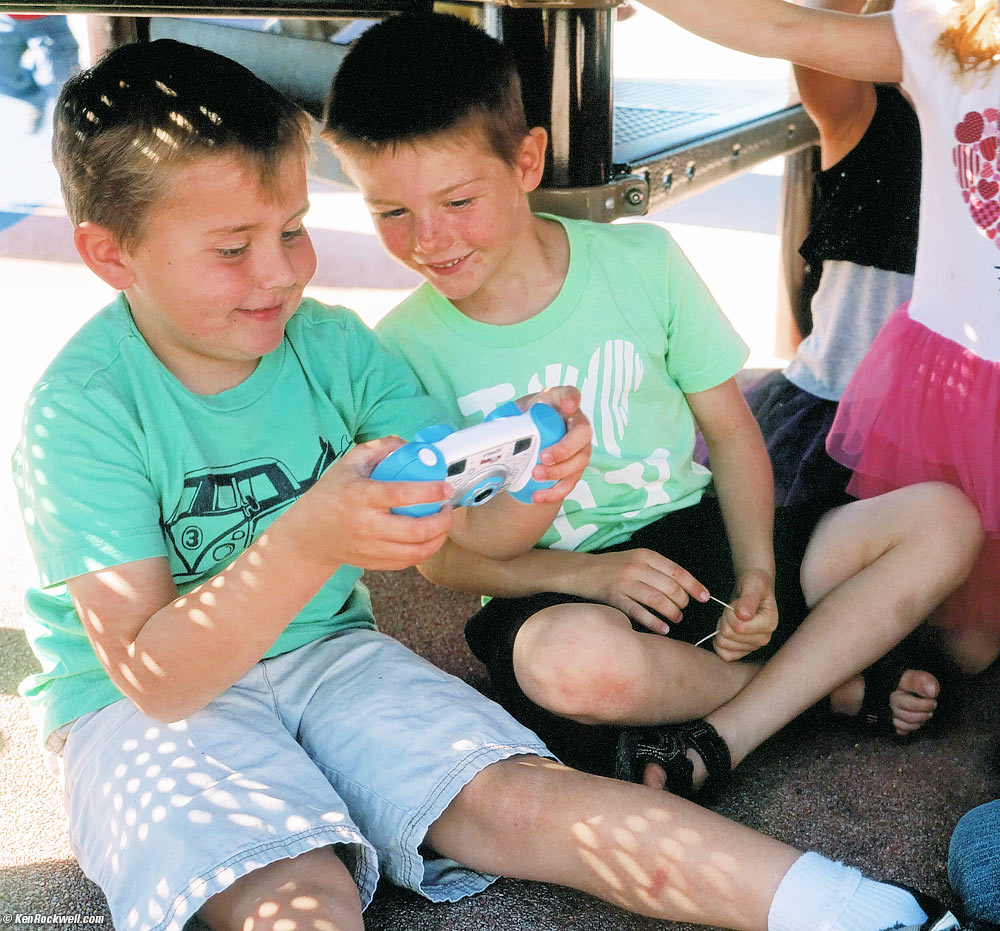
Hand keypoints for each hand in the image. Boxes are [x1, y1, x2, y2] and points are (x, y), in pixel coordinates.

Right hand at [286, 437, 453, 571]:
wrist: (310, 534)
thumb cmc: (332, 493)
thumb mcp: (349, 463)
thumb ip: (379, 449)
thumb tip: (408, 445)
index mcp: (360, 496)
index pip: (400, 495)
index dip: (428, 492)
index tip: (445, 487)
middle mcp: (366, 525)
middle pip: (415, 530)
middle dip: (441, 520)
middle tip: (447, 507)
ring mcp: (371, 547)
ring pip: (416, 551)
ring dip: (438, 537)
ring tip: (443, 522)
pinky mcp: (374, 563)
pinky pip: (408, 562)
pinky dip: (426, 551)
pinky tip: (431, 537)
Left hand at [516, 385, 592, 503]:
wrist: (529, 442)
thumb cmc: (523, 422)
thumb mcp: (513, 413)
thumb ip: (506, 418)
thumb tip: (489, 433)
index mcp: (558, 403)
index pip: (570, 394)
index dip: (572, 399)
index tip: (568, 406)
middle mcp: (575, 423)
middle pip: (583, 432)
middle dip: (565, 447)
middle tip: (544, 457)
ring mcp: (580, 447)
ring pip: (580, 460)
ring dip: (559, 471)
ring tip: (536, 475)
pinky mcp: (575, 468)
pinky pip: (571, 482)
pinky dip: (555, 491)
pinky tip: (539, 496)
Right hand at [575, 548, 710, 634]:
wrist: (583, 571)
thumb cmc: (615, 567)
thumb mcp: (638, 559)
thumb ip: (659, 570)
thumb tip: (687, 588)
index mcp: (646, 556)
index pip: (677, 572)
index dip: (694, 586)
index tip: (704, 597)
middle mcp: (637, 567)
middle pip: (671, 588)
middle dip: (682, 602)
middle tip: (682, 610)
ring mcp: (625, 583)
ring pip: (658, 601)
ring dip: (672, 613)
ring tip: (676, 619)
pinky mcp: (616, 598)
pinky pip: (640, 613)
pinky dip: (655, 623)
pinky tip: (663, 628)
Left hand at [713, 569, 777, 661]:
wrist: (753, 589)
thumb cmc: (754, 585)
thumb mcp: (753, 585)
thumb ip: (749, 599)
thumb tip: (744, 615)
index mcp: (769, 623)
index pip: (739, 627)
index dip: (730, 614)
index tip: (734, 605)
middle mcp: (764, 638)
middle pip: (729, 635)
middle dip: (725, 619)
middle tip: (731, 610)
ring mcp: (753, 646)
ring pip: (724, 645)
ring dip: (720, 628)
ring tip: (729, 618)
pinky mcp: (743, 650)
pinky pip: (724, 655)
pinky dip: (718, 642)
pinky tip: (724, 629)